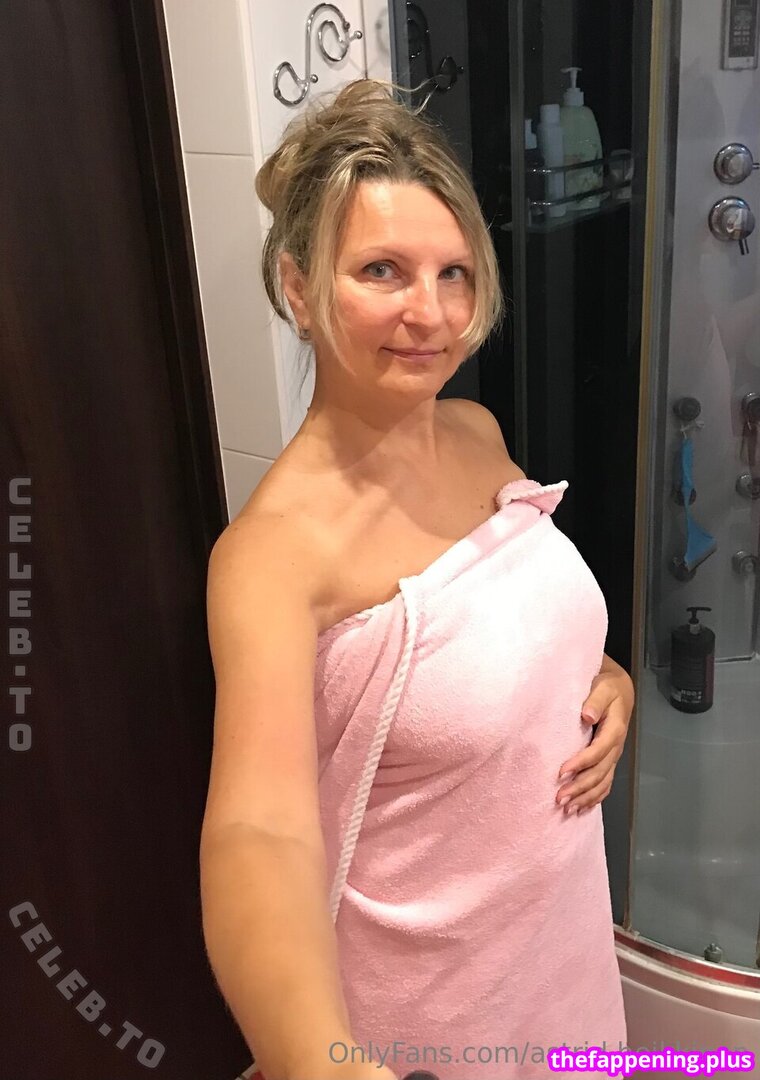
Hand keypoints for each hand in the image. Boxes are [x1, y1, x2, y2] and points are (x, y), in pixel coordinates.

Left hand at [555, 658, 634, 814]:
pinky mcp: (609, 760)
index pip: (597, 751)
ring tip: (567, 809)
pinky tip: (582, 808)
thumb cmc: (608, 687)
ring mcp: (613, 756)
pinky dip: (594, 798)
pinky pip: (605, 783)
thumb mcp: (603, 687)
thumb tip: (587, 716)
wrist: (620, 691)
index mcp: (614, 730)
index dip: (581, 763)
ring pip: (602, 782)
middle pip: (599, 773)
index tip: (561, 772)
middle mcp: (616, 747)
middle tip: (559, 798)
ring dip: (585, 797)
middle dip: (580, 787)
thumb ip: (595, 700)